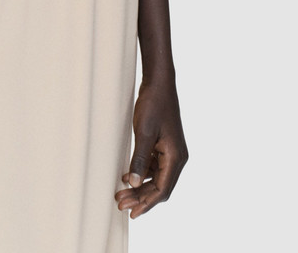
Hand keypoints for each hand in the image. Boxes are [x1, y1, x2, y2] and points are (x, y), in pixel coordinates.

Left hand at [114, 75, 187, 217]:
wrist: (159, 83)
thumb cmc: (153, 104)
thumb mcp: (143, 132)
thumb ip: (139, 159)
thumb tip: (132, 183)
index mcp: (176, 157)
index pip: (162, 190)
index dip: (147, 203)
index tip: (132, 213)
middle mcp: (177, 158)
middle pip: (159, 187)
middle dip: (140, 197)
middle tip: (121, 205)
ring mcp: (171, 151)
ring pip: (156, 178)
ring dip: (139, 186)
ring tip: (121, 194)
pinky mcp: (164, 145)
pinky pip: (154, 166)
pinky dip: (141, 173)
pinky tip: (127, 176)